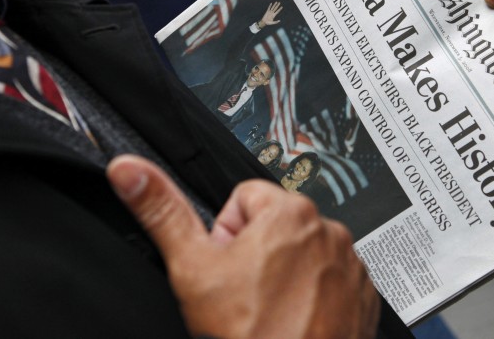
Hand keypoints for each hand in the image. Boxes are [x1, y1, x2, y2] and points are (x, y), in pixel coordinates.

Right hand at [107, 155, 379, 338]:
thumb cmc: (254, 334)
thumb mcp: (192, 269)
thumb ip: (162, 212)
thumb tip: (129, 170)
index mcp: (289, 211)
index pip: (244, 199)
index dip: (225, 235)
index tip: (227, 267)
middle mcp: (328, 230)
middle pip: (274, 226)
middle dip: (256, 255)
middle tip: (245, 295)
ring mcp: (350, 265)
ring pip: (302, 255)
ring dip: (286, 275)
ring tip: (271, 310)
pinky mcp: (363, 297)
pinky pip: (330, 283)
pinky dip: (313, 298)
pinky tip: (296, 321)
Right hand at [259, 1, 282, 28]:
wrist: (264, 22)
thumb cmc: (268, 23)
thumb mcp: (273, 23)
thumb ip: (276, 22)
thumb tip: (279, 20)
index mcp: (274, 15)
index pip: (277, 11)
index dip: (280, 9)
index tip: (282, 7)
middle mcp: (272, 13)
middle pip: (276, 8)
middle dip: (277, 5)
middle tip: (279, 2)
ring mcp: (270, 12)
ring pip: (273, 7)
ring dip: (274, 4)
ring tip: (276, 2)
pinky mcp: (267, 11)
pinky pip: (269, 8)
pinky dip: (270, 6)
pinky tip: (271, 3)